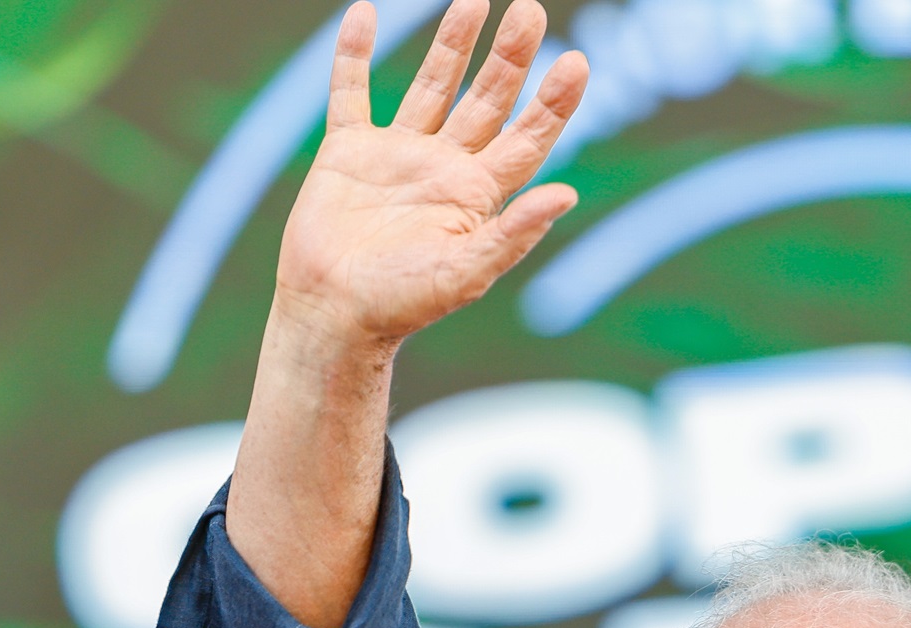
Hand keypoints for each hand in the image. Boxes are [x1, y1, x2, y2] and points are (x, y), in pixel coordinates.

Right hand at [274, 0, 588, 347]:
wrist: (333, 314)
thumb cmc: (403, 304)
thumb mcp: (466, 273)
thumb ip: (514, 233)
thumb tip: (568, 194)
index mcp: (478, 194)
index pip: (528, 138)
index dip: (554, 103)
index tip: (577, 63)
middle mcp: (444, 167)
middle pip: (487, 100)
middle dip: (510, 57)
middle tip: (531, 10)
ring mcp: (397, 154)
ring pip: (432, 86)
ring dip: (452, 44)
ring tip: (474, 0)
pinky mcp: (348, 151)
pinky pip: (350, 91)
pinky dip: (354, 54)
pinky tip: (365, 14)